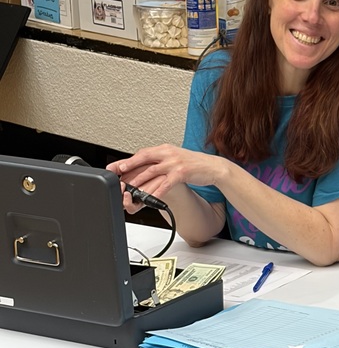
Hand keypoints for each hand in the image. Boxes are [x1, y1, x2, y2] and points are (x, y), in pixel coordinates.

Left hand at [107, 145, 227, 206]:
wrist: (213, 167)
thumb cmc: (194, 164)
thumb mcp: (175, 158)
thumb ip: (161, 161)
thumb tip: (145, 168)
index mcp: (164, 149)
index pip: (142, 154)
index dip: (128, 161)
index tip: (116, 167)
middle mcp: (168, 153)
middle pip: (143, 160)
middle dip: (129, 167)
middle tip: (117, 175)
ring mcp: (174, 163)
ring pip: (152, 171)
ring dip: (139, 180)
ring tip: (130, 188)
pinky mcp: (182, 173)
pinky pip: (166, 183)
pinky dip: (157, 191)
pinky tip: (151, 197)